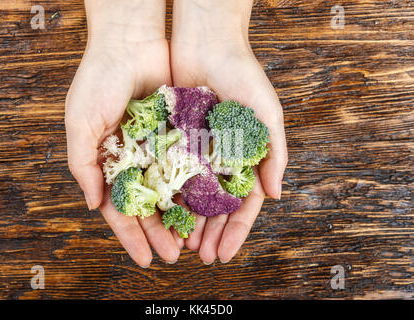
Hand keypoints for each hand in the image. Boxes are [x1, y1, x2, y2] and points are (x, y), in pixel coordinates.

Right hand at [65, 0, 179, 266]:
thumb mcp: (81, 123)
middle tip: (175, 257)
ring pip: (171, 190)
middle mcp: (135, 160)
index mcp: (109, 163)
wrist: (131, 40)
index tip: (145, 259)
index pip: (120, 209)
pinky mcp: (179, 133)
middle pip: (149, 205)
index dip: (131, 235)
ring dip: (180, 216)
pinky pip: (189, 164)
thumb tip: (94, 205)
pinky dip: (195, 185)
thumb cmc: (98, 80)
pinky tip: (206, 206)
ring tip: (194, 240)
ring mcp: (158, 148)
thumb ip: (84, 164)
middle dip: (160, 232)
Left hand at [171, 0, 287, 263]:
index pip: (243, 204)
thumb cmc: (244, 76)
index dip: (236, 231)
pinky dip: (169, 195)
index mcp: (246, 158)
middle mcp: (221, 160)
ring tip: (182, 244)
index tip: (225, 253)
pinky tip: (164, 215)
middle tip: (201, 257)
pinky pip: (170, 172)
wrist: (207, 44)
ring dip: (189, 221)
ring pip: (192, 195)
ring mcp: (197, 152)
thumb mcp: (267, 115)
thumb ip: (275, 154)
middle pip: (216, 206)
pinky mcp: (174, 140)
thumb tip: (276, 195)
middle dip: (210, 233)